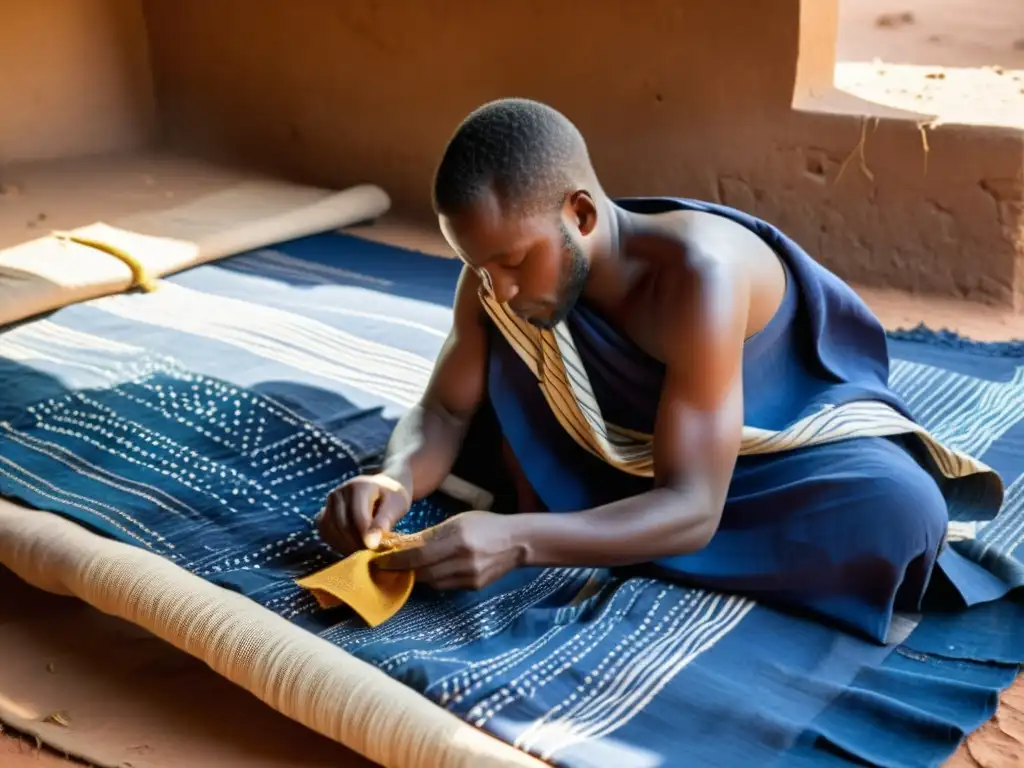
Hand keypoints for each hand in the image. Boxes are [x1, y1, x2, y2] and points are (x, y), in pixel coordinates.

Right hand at [316, 472, 410, 554]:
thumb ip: (385, 521)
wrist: (382, 490)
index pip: (357, 515)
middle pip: (343, 525)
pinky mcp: (323, 514)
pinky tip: (352, 546)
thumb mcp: (396, 506)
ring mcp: (328, 504)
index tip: (375, 548)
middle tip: (372, 552)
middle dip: (357, 543)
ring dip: (347, 545)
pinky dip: (338, 543)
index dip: (365, 534)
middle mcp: (339, 492)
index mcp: (359, 486)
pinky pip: (326, 533)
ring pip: (332, 531)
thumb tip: (371, 544)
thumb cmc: (392, 498)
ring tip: (364, 549)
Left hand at [375, 510, 525, 589]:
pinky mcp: (473, 586)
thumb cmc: (485, 525)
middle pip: (423, 571)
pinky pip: (445, 585)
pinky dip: (433, 579)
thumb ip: (431, 535)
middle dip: (402, 570)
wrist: (517, 542)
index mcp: (458, 539)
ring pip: (432, 581)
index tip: (379, 560)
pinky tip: (429, 571)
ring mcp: (469, 576)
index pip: (418, 554)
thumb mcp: (458, 521)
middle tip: (385, 566)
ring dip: (416, 576)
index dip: (396, 560)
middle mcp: (463, 560)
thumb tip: (403, 544)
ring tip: (404, 569)